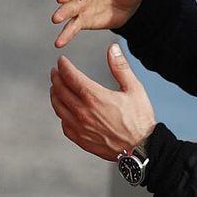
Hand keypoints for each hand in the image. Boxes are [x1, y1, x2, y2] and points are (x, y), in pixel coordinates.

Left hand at [50, 43, 156, 160]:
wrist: (141, 149)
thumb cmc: (139, 119)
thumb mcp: (134, 89)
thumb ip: (120, 67)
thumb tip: (112, 48)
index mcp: (94, 96)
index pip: (70, 76)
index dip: (63, 66)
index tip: (61, 61)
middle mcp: (82, 111)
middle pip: (60, 90)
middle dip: (56, 78)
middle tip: (55, 71)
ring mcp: (80, 127)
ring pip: (59, 107)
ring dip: (55, 94)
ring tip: (55, 87)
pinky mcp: (81, 140)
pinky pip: (64, 124)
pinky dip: (61, 113)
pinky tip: (63, 110)